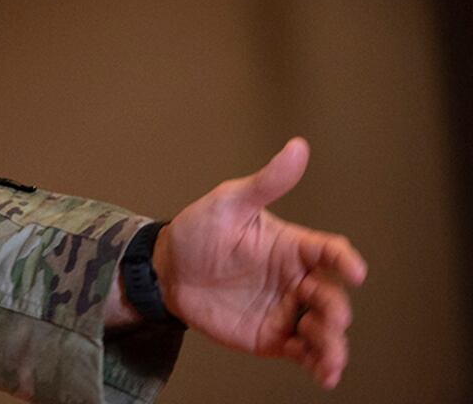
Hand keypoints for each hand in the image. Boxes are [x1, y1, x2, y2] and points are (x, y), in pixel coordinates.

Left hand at [153, 137, 366, 388]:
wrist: (166, 271)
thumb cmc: (199, 231)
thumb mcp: (230, 202)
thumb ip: (266, 182)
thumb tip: (298, 148)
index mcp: (292, 246)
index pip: (330, 251)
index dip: (345, 260)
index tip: (355, 271)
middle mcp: (295, 279)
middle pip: (332, 296)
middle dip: (335, 308)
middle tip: (324, 312)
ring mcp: (286, 310)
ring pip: (325, 331)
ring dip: (333, 344)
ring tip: (327, 354)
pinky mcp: (274, 337)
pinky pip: (305, 354)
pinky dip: (319, 365)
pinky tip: (324, 374)